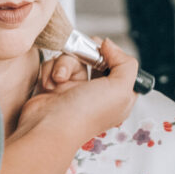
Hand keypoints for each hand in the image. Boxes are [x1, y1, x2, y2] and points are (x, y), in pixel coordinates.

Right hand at [16, 39, 138, 145]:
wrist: (48, 128)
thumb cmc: (85, 114)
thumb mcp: (121, 90)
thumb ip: (126, 64)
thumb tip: (109, 45)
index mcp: (118, 96)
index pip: (122, 67)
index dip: (114, 55)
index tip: (105, 51)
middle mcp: (97, 92)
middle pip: (95, 57)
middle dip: (86, 54)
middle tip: (82, 57)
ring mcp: (74, 89)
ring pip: (72, 58)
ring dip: (65, 64)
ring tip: (60, 79)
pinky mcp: (54, 86)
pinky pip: (54, 65)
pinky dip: (51, 70)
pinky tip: (51, 85)